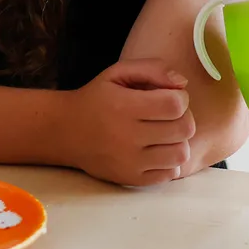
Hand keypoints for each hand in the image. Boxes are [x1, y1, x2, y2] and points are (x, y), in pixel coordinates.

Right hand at [59, 59, 195, 185]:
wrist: (65, 131)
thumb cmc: (97, 98)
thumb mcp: (118, 73)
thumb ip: (153, 68)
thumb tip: (183, 84)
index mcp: (124, 107)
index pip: (175, 104)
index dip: (181, 98)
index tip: (170, 96)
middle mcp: (127, 137)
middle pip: (183, 129)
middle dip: (183, 117)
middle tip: (169, 115)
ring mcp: (130, 162)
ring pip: (181, 154)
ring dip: (179, 141)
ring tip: (165, 133)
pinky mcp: (131, 179)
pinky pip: (170, 174)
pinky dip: (169, 162)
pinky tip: (157, 150)